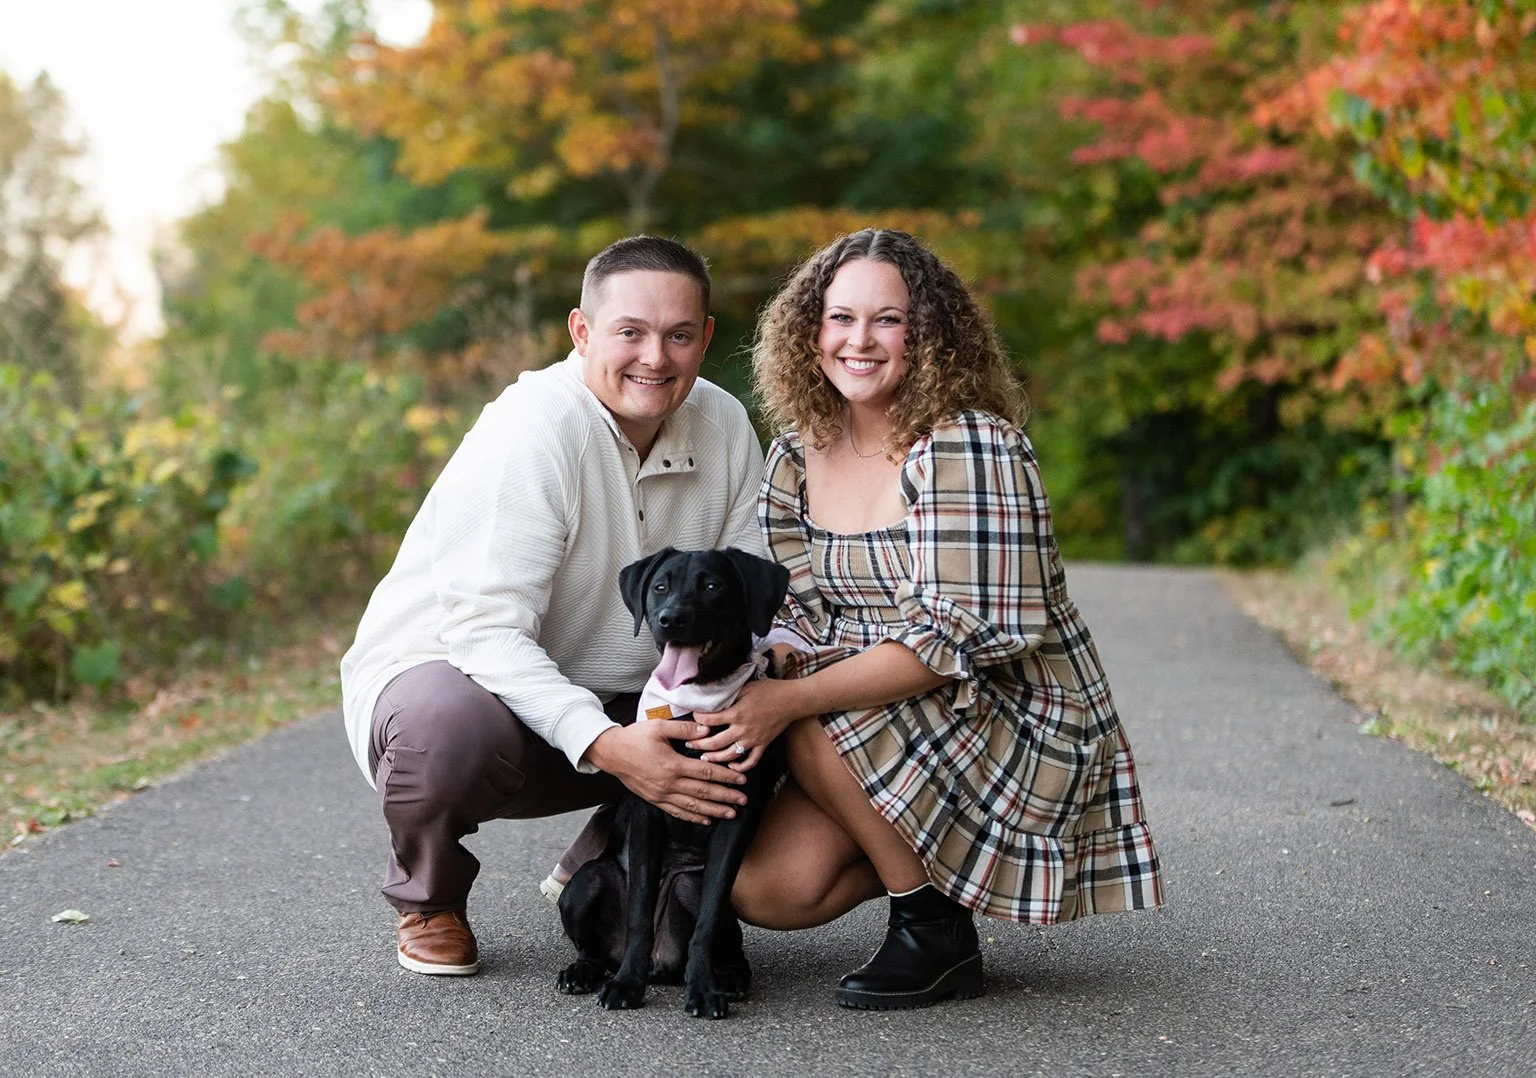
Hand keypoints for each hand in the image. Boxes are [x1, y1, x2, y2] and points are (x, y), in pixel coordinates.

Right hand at [582, 720, 748, 824]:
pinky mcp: (655, 800)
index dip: (726, 777)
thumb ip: (684, 729)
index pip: (707, 772)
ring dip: (714, 811)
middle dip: (726, 797)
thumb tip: (706, 730)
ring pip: (693, 806)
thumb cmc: (634, 738)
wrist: (611, 753)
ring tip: (730, 814)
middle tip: (743, 800)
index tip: (742, 780)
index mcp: (673, 765)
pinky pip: (677, 812)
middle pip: (704, 793)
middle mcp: (669, 783)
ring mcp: (661, 794)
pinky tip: (705, 820)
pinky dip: (693, 817)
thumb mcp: (658, 727)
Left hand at [691, 678, 813, 771]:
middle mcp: (743, 729)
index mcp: (736, 713)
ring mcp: (753, 740)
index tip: (693, 716)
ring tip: (703, 757)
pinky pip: (751, 761)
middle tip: (689, 743)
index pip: (709, 720)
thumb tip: (712, 698)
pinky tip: (731, 765)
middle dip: (699, 744)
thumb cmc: (769, 690)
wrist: (792, 700)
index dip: (697, 719)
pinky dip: (740, 767)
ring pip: (729, 755)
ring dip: (714, 758)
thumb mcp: (746, 687)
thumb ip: (729, 695)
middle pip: (715, 742)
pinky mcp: (762, 745)